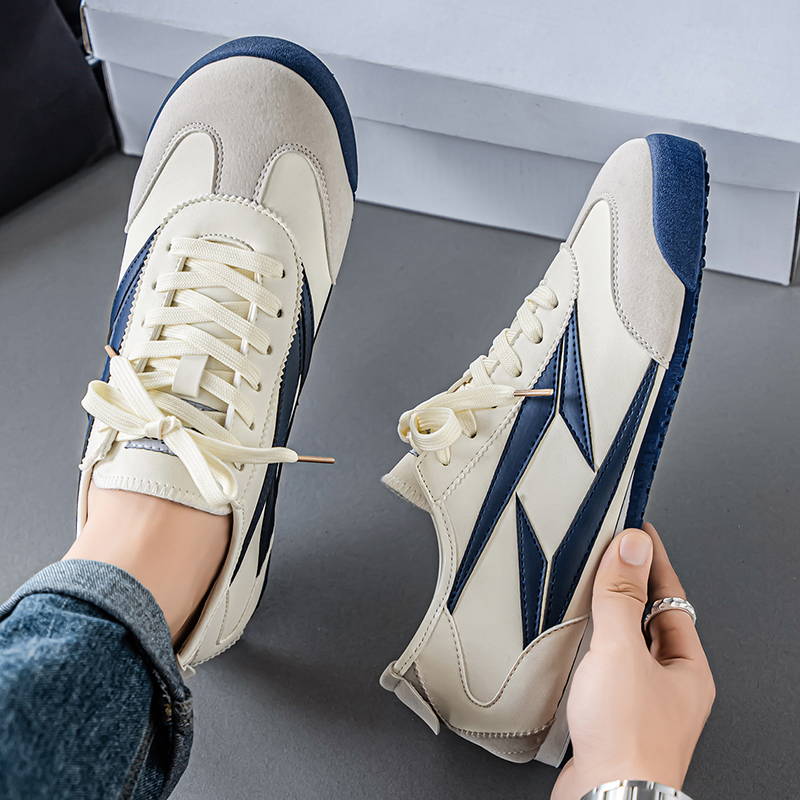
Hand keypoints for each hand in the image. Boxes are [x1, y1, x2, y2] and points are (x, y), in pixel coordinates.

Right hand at [551, 523, 714, 799]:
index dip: (652, 560)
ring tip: (584, 592)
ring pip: (623, 645)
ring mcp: (639, 702)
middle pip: (648, 619)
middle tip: (606, 555)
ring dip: (604, 619)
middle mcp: (668, 686)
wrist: (604, 797)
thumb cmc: (627, 739)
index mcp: (686, 667)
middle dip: (628, 587)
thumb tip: (630, 547)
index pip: (671, 595)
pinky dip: (587, 649)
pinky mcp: (610, 717)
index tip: (636, 530)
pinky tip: (569, 645)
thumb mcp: (622, 651)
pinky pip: (602, 668)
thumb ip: (622, 596)